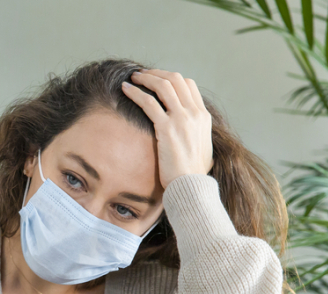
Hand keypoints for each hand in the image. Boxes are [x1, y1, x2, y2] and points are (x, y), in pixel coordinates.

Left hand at [122, 68, 213, 189]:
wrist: (190, 186)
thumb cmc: (192, 175)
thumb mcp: (201, 150)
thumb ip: (195, 137)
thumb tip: (190, 138)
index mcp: (203, 117)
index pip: (188, 86)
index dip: (170, 78)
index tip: (156, 80)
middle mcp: (194, 113)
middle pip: (175, 79)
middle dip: (157, 73)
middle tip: (141, 75)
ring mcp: (182, 119)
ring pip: (163, 86)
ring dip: (146, 78)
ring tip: (132, 78)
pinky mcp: (167, 128)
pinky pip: (149, 102)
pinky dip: (136, 92)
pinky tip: (125, 89)